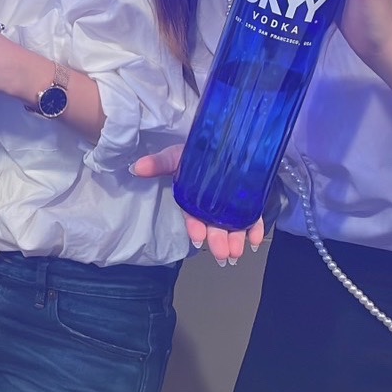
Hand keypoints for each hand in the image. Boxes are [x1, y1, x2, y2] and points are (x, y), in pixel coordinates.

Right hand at [131, 145, 266, 265]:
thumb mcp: (175, 155)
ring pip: (234, 226)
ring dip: (236, 239)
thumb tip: (136, 167)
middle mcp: (212, 204)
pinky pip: (253, 217)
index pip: (193, 216)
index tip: (198, 237)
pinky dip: (255, 229)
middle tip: (223, 254)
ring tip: (238, 250)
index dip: (195, 227)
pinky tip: (256, 238)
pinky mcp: (250, 200)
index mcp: (193, 198)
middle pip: (214, 225)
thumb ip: (158, 163)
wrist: (223, 138)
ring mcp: (232, 204)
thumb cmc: (196, 151)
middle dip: (218, 240)